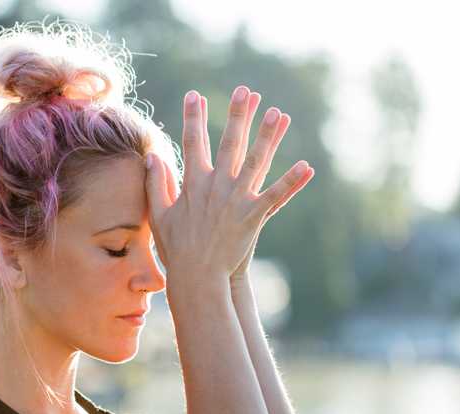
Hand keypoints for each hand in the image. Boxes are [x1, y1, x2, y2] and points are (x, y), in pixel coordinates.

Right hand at [145, 87, 313, 287]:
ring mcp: (236, 200)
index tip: (194, 96)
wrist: (197, 277)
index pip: (192, 142)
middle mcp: (216, 186)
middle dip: (237, 114)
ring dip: (268, 136)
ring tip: (278, 113)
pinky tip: (306, 166)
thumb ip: (155, 184)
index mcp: (193, 183)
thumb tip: (152, 157)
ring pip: (256, 161)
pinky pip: (276, 196)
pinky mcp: (253, 216)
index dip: (193, 117)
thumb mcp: (159, 214)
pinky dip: (292, 182)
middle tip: (244, 91)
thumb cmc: (176, 248)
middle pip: (229, 142)